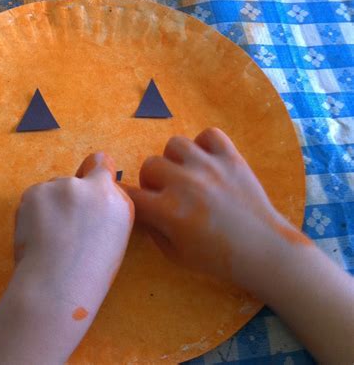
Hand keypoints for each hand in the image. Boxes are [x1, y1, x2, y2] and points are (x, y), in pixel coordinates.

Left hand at [15, 152, 133, 308]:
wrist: (54, 286)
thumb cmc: (89, 274)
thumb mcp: (114, 238)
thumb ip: (104, 210)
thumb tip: (89, 198)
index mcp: (115, 199)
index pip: (102, 162)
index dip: (94, 172)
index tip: (87, 185)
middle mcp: (89, 186)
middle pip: (74, 181)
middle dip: (70, 197)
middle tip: (64, 228)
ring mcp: (60, 186)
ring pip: (52, 190)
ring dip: (51, 204)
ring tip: (48, 236)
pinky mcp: (35, 191)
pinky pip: (35, 197)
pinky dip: (34, 212)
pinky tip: (36, 234)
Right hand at [126, 128, 311, 288]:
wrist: (263, 251)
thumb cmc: (217, 259)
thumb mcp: (175, 255)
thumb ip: (152, 230)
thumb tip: (142, 209)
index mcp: (169, 210)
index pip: (132, 195)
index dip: (129, 198)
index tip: (135, 199)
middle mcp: (185, 183)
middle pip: (149, 165)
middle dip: (153, 181)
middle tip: (168, 194)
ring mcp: (209, 166)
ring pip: (174, 144)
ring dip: (175, 160)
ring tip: (188, 174)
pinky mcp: (231, 157)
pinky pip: (209, 134)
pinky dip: (205, 145)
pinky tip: (209, 163)